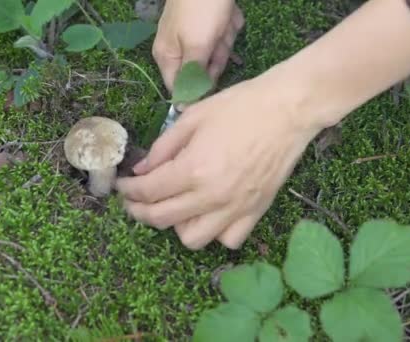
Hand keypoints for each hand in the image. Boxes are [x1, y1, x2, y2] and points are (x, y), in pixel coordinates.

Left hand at [116, 76, 322, 249]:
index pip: (148, 192)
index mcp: (192, 170)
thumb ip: (163, 147)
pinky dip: (213, 232)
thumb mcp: (192, 118)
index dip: (127, 191)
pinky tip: (208, 213)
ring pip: (192, 239)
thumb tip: (142, 169)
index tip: (120, 185)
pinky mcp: (255, 212)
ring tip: (173, 206)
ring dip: (175, 226)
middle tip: (132, 201)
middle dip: (138, 211)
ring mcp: (235, 209)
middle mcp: (211, 196)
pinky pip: (227, 239)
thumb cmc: (239, 107)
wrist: (288, 110)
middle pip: (161, 219)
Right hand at [153, 0, 244, 90]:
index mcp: (167, 56)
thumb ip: (191, 77)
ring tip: (223, 21)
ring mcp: (195, 35)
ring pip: (217, 54)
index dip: (196, 90)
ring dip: (225, 39)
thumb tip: (182, 107)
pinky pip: (224, 37)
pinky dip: (229, 27)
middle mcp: (179, 49)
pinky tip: (227, 16)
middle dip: (216, 55)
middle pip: (203, 71)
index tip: (214, 86)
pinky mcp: (211, 24)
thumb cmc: (200, 10)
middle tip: (218, 36)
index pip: (180, 88)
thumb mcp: (196, 46)